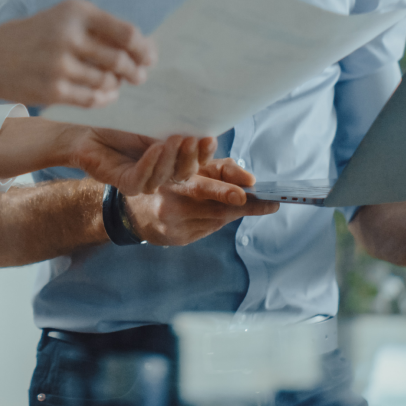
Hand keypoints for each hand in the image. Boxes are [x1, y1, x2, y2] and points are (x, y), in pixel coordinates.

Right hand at [0, 0, 154, 107]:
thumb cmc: (32, 37)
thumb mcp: (62, 18)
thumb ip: (98, 29)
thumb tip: (142, 46)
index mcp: (76, 12)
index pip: (127, 33)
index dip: (144, 48)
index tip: (150, 57)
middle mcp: (68, 36)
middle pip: (121, 60)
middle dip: (135, 71)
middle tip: (139, 76)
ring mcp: (60, 65)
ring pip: (107, 82)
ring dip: (117, 85)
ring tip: (116, 84)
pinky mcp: (53, 91)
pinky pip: (92, 99)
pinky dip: (104, 98)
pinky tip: (105, 95)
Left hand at [70, 129, 216, 196]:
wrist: (88, 127)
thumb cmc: (122, 121)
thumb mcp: (154, 119)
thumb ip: (175, 122)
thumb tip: (203, 110)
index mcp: (173, 157)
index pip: (196, 160)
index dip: (205, 152)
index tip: (210, 138)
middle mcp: (162, 172)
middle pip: (184, 172)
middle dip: (191, 157)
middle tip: (193, 139)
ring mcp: (144, 180)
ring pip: (165, 177)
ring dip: (171, 158)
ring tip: (175, 139)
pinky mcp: (125, 184)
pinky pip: (141, 179)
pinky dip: (150, 163)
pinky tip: (155, 148)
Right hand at [122, 160, 279, 245]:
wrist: (135, 211)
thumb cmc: (170, 182)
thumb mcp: (190, 167)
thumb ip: (221, 169)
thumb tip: (250, 179)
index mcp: (171, 178)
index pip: (203, 184)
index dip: (227, 188)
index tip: (251, 188)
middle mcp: (170, 202)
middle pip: (215, 207)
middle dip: (245, 204)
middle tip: (270, 203)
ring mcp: (172, 224)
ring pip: (216, 220)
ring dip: (235, 211)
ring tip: (254, 203)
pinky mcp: (176, 239)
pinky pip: (208, 230)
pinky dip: (220, 220)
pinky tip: (221, 213)